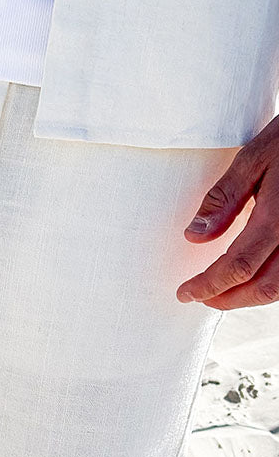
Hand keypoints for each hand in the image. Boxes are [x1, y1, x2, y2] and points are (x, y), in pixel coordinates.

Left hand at [176, 112, 278, 309]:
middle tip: (201, 297)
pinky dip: (270, 283)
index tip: (186, 292)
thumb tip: (194, 236)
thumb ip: (224, 198)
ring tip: (223, 291)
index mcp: (277, 217)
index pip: (238, 266)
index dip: (209, 286)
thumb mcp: (253, 158)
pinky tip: (252, 276)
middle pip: (263, 287)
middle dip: (228, 299)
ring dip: (250, 296)